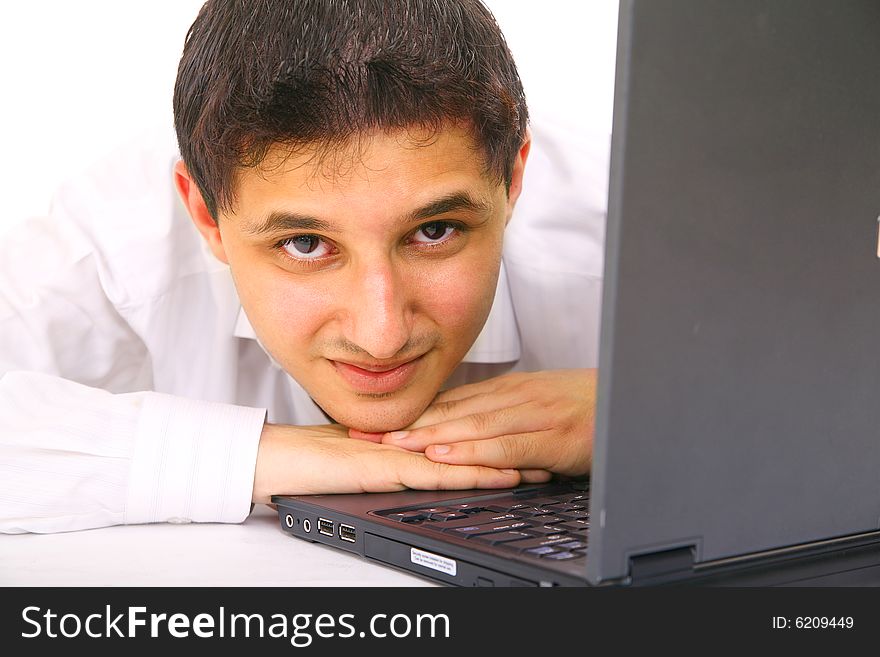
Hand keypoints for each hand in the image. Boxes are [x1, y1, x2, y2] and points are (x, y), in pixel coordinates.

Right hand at [252, 422, 525, 503]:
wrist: (271, 459)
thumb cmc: (307, 460)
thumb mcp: (358, 459)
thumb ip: (387, 457)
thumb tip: (410, 459)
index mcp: (400, 439)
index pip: (455, 435)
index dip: (491, 437)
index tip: (522, 442)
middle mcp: (404, 442)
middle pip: (465, 444)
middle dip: (506, 449)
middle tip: (545, 452)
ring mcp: (397, 454)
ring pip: (460, 457)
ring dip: (500, 463)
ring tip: (537, 469)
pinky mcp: (386, 469)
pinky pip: (437, 474)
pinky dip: (470, 475)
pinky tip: (497, 478)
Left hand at [351, 369, 595, 477]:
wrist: (635, 399)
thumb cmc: (590, 404)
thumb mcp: (542, 402)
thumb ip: (507, 413)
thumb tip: (471, 428)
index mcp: (511, 388)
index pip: (452, 400)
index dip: (413, 412)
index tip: (379, 421)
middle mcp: (515, 396)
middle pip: (453, 410)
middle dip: (408, 422)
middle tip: (368, 432)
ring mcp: (533, 413)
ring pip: (471, 424)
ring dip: (429, 435)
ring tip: (393, 443)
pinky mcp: (551, 435)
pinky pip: (505, 443)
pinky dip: (472, 450)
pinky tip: (446, 455)